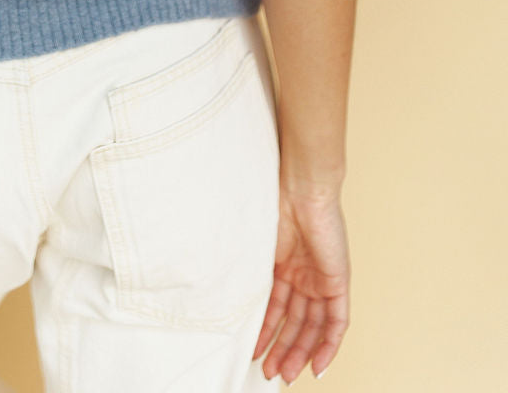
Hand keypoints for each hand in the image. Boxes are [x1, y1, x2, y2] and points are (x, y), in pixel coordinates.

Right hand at [254, 181, 349, 381]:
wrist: (301, 190)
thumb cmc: (274, 207)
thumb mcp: (258, 249)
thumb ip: (251, 277)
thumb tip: (226, 302)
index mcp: (283, 265)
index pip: (277, 309)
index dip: (266, 333)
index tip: (253, 353)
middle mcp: (304, 275)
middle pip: (295, 322)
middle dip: (282, 349)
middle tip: (269, 373)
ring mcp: (321, 279)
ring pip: (313, 327)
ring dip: (300, 352)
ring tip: (286, 374)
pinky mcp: (338, 282)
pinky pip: (337, 322)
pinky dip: (328, 345)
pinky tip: (317, 366)